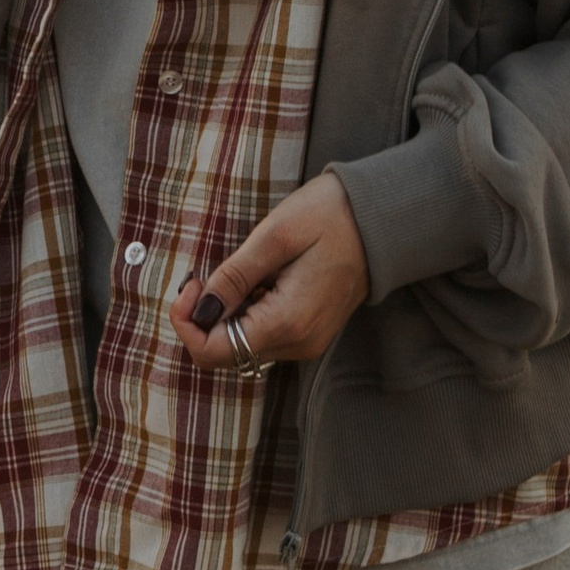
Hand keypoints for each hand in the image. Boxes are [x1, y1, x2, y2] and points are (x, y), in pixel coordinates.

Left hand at [169, 172, 369, 367]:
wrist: (382, 218)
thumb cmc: (330, 216)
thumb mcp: (274, 236)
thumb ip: (234, 277)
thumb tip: (199, 311)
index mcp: (287, 323)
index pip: (212, 353)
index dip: (187, 322)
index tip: (193, 282)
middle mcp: (298, 344)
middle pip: (225, 353)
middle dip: (204, 317)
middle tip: (209, 274)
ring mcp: (306, 342)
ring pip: (242, 346)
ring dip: (226, 314)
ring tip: (241, 271)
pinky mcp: (309, 333)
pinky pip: (263, 336)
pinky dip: (247, 313)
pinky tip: (259, 280)